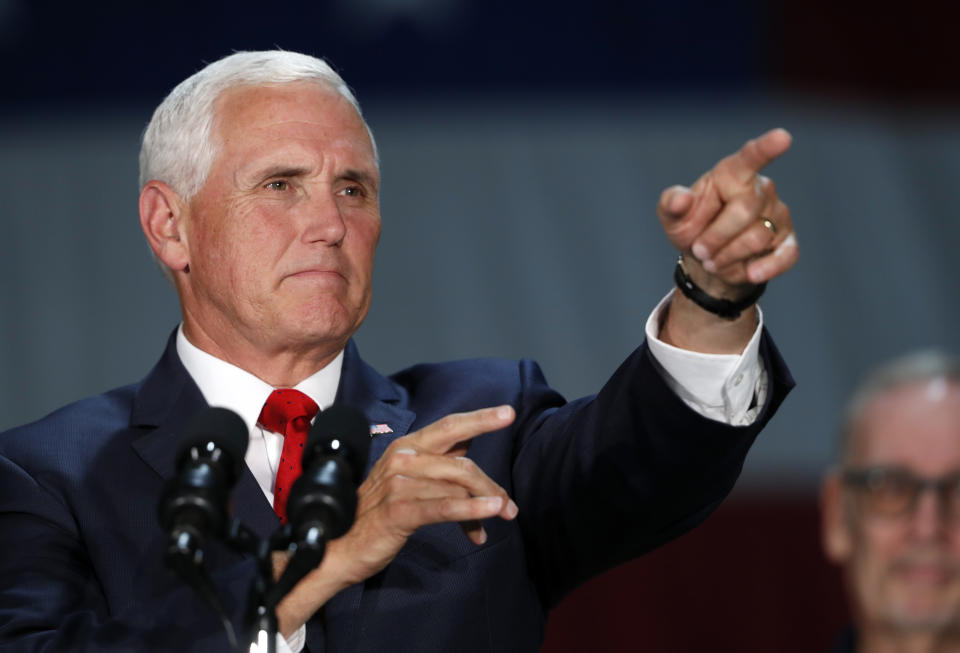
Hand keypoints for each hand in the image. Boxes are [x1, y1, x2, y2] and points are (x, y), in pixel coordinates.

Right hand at [274, 406, 517, 635]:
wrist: (338, 547)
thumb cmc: (375, 514)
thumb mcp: (406, 481)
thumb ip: (437, 463)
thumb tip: (469, 446)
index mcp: (406, 447)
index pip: (449, 427)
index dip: (480, 419)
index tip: (508, 413)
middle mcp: (403, 458)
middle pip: (462, 463)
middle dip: (491, 484)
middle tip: (510, 505)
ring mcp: (399, 483)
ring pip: (457, 486)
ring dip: (486, 503)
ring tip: (503, 516)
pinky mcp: (399, 510)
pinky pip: (444, 507)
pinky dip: (471, 510)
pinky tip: (489, 515)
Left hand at [657, 128, 797, 293]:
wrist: (707, 260)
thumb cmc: (692, 226)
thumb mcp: (672, 216)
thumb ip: (671, 203)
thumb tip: (681, 198)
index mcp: (732, 174)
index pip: (750, 157)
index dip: (766, 147)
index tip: (782, 137)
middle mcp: (761, 189)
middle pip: (744, 212)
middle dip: (716, 237)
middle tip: (699, 250)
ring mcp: (778, 215)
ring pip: (758, 238)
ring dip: (728, 257)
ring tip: (713, 260)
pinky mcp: (788, 241)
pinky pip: (785, 255)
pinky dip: (766, 267)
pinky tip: (750, 272)